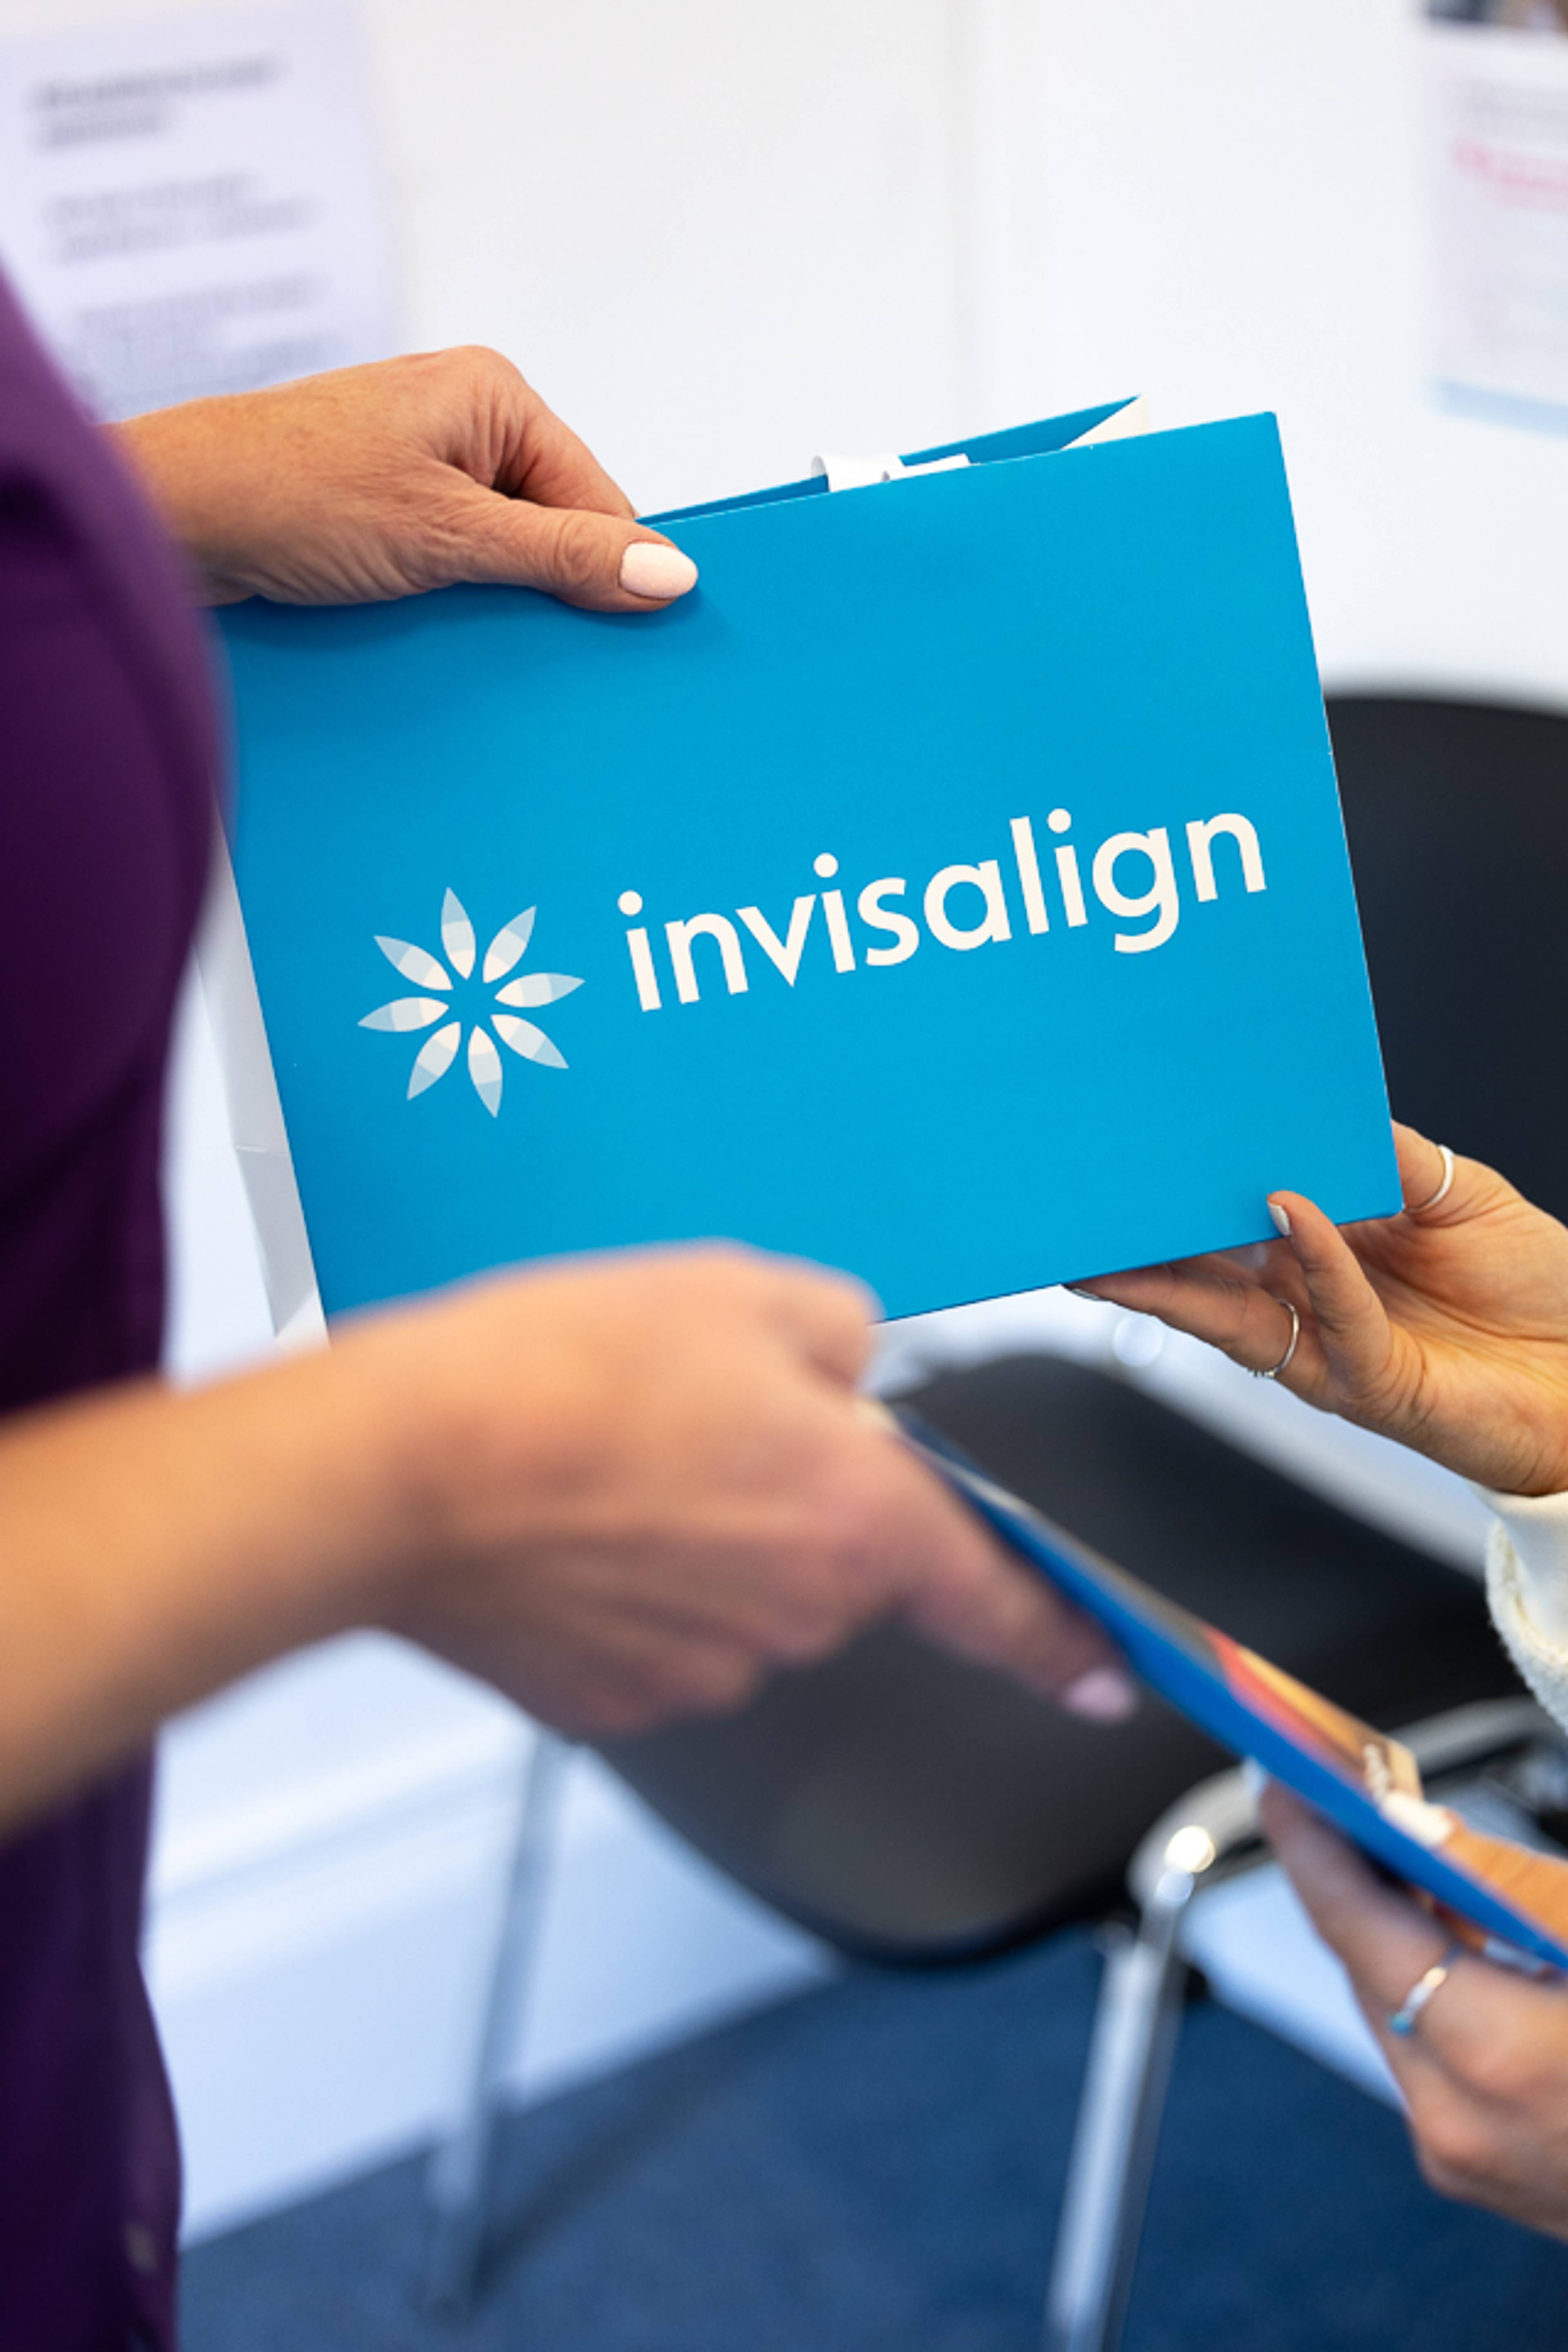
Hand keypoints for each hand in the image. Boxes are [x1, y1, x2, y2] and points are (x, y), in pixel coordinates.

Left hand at [111, 345, 697, 613]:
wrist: (175, 516)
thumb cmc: (290, 491)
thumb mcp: (450, 535)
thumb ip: (563, 558)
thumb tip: (668, 574)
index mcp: (494, 396)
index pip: (598, 497)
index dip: (614, 571)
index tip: (630, 638)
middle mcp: (461, 420)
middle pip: (552, 527)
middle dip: (550, 591)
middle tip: (546, 651)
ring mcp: (420, 465)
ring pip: (500, 555)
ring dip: (495, 607)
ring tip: (475, 639)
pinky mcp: (384, 510)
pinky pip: (451, 566)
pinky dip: (452, 606)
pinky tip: (439, 635)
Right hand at [347, 1245, 1135, 1737]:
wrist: (396, 1472)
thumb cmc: (553, 1377)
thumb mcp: (735, 1293)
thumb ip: (836, 1333)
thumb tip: (846, 1370)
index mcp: (856, 1517)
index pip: (998, 1598)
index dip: (1063, 1642)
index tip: (1109, 1677)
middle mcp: (798, 1612)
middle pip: (837, 1559)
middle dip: (789, 1496)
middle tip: (691, 1421)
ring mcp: (704, 1668)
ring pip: (741, 1592)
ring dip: (703, 1535)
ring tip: (607, 1457)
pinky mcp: (616, 1700)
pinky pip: (658, 1631)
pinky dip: (629, 1582)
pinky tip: (569, 1517)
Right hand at [1076, 1123, 1567, 1495]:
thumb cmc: (1535, 1287)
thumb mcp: (1456, 1191)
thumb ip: (1383, 1157)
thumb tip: (1309, 1120)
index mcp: (1317, 1256)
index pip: (1222, 1228)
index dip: (1173, 1199)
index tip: (1127, 1159)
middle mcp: (1309, 1306)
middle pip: (1198, 1279)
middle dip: (1132, 1249)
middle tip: (1078, 1213)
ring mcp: (1332, 1350)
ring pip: (1229, 1317)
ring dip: (1167, 1280)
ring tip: (1113, 1247)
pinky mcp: (1373, 1385)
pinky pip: (1330, 1318)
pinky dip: (1313, 1261)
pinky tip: (1290, 1211)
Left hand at [1262, 1782, 1567, 2237]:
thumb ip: (1506, 1881)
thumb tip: (1418, 1828)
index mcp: (1495, 2062)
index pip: (1356, 1927)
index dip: (1309, 1841)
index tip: (1278, 1778)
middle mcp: (1459, 2125)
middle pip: (1367, 1968)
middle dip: (1350, 1875)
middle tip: (1332, 1792)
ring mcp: (1465, 2161)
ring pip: (1393, 2009)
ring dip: (1391, 1929)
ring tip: (1383, 1841)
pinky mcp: (1479, 2173)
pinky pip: (1426, 2055)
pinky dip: (1430, 1986)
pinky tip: (1442, 1926)